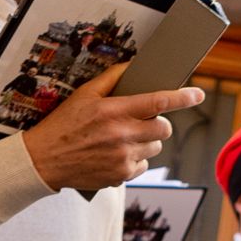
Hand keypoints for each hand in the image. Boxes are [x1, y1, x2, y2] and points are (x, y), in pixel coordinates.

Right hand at [20, 64, 205, 192]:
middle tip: (141, 121)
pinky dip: (135, 159)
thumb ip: (111, 79)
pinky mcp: (121, 175)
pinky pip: (144, 165)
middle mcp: (121, 134)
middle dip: (158, 122)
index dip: (182, 97)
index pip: (158, 101)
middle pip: (164, 127)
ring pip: (155, 146)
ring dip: (146, 141)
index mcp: (113, 111)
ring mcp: (123, 157)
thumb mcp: (83, 95)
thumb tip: (134, 65)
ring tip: (121, 138)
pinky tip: (115, 154)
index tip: (198, 94)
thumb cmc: (63, 124)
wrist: (43, 160)